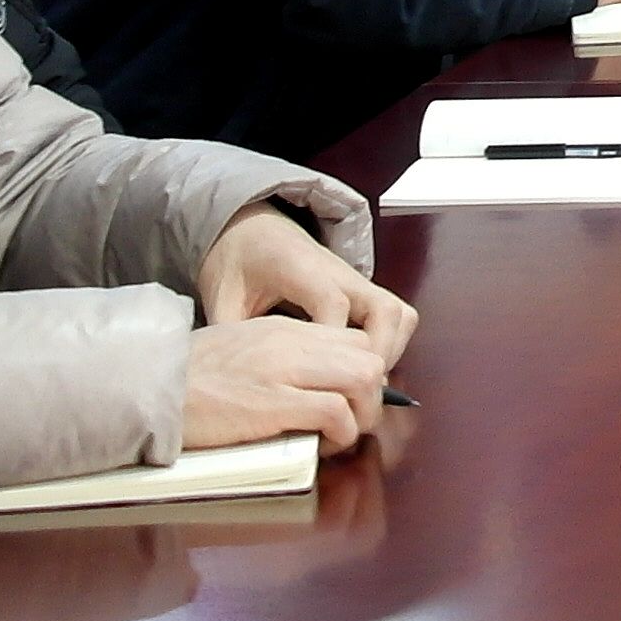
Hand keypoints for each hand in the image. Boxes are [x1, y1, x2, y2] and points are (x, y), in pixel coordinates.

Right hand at [181, 314, 384, 450]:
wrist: (148, 386)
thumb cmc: (186, 377)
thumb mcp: (239, 349)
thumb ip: (276, 358)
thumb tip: (307, 384)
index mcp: (282, 329)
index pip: (353, 339)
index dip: (360, 373)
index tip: (347, 400)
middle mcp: (291, 343)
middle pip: (369, 357)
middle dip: (372, 395)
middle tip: (351, 422)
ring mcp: (283, 370)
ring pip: (364, 379)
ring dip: (362, 414)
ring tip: (338, 435)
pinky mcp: (273, 403)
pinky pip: (337, 413)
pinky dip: (341, 434)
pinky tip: (321, 446)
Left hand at [195, 204, 413, 364]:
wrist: (252, 229)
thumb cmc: (237, 262)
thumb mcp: (221, 296)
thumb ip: (230, 332)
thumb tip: (237, 380)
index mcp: (300, 269)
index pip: (333, 304)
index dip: (332, 344)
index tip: (320, 378)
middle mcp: (339, 274)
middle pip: (384, 310)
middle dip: (379, 354)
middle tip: (357, 391)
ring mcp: (356, 282)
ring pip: (399, 314)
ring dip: (392, 350)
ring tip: (364, 385)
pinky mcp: (363, 292)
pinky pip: (396, 316)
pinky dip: (392, 343)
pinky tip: (363, 368)